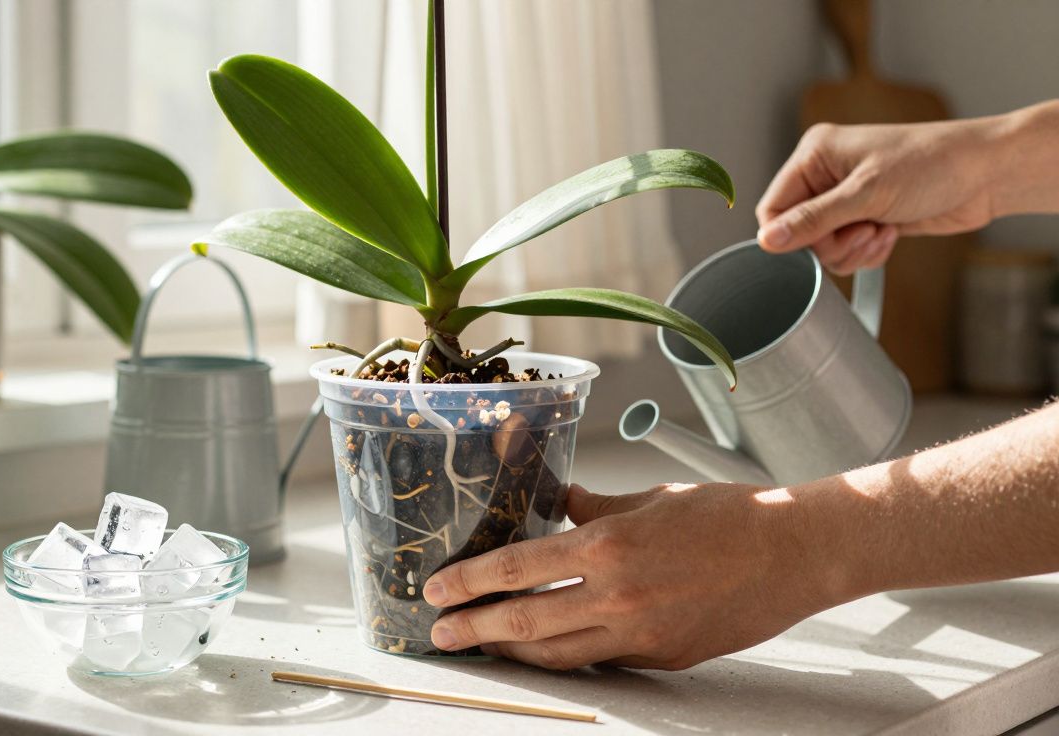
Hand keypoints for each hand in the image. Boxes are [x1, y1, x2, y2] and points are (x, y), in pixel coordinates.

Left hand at [423, 483, 841, 669]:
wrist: (796, 553)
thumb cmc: (726, 515)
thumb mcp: (649, 498)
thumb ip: (592, 505)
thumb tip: (553, 504)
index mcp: (609, 546)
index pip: (518, 570)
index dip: (470, 583)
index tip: (437, 590)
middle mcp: (619, 596)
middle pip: (526, 624)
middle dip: (474, 630)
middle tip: (438, 633)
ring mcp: (642, 634)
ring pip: (558, 655)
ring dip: (512, 654)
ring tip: (481, 647)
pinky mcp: (663, 657)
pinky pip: (601, 659)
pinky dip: (567, 654)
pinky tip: (545, 650)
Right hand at [755, 118, 999, 274]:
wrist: (986, 174)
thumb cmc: (934, 163)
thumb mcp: (867, 193)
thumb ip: (813, 219)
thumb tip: (768, 240)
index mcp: (815, 154)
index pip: (773, 207)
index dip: (790, 235)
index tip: (820, 243)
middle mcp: (825, 175)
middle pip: (797, 233)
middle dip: (830, 243)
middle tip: (862, 232)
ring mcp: (846, 198)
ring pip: (822, 247)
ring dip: (851, 250)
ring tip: (880, 232)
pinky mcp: (866, 217)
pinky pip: (847, 251)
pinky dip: (866, 253)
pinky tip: (889, 235)